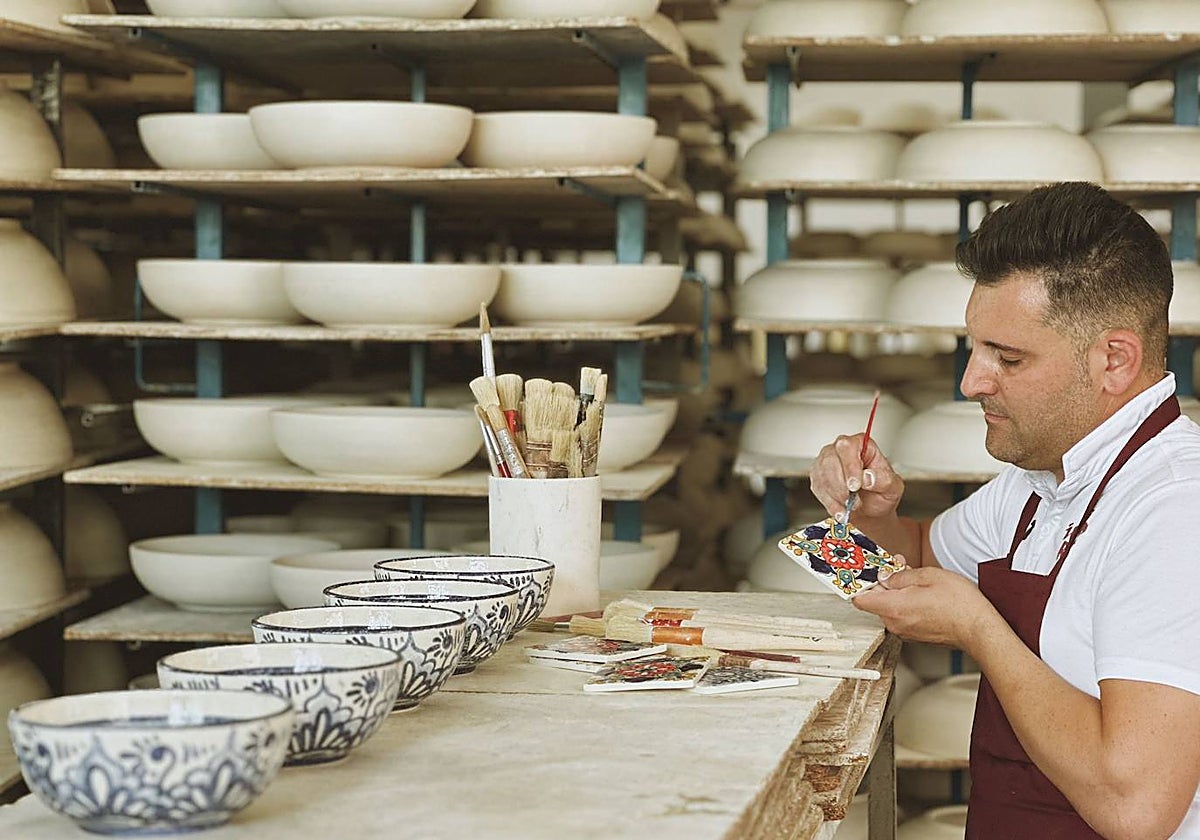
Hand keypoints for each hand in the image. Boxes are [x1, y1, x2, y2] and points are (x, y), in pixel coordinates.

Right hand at [809, 434, 904, 521]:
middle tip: (853, 501)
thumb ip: (884, 480)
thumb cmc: (881, 494)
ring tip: (850, 507)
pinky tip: (841, 510)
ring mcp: (826, 462)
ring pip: (822, 476)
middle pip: (830, 461)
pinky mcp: (818, 477)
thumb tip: (868, 476)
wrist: (871, 510)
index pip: (847, 447)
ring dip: (835, 496)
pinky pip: (818, 488)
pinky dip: (830, 503)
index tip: (855, 486)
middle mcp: (841, 450)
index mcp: (861, 445)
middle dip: (841, 486)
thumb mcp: (892, 487)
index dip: (849, 467)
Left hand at [852, 563, 998, 650]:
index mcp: (893, 608)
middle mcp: (895, 623)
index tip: (866, 572)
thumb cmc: (960, 604)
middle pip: (876, 601)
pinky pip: (903, 616)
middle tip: (901, 566)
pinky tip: (924, 594)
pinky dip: (907, 603)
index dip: (861, 583)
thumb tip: (885, 577)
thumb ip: (900, 576)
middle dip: (885, 582)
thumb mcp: (928, 576)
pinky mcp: (916, 635)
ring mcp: (906, 632)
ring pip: (891, 607)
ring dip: (898, 592)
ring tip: (918, 579)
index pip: (859, 599)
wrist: (980, 630)